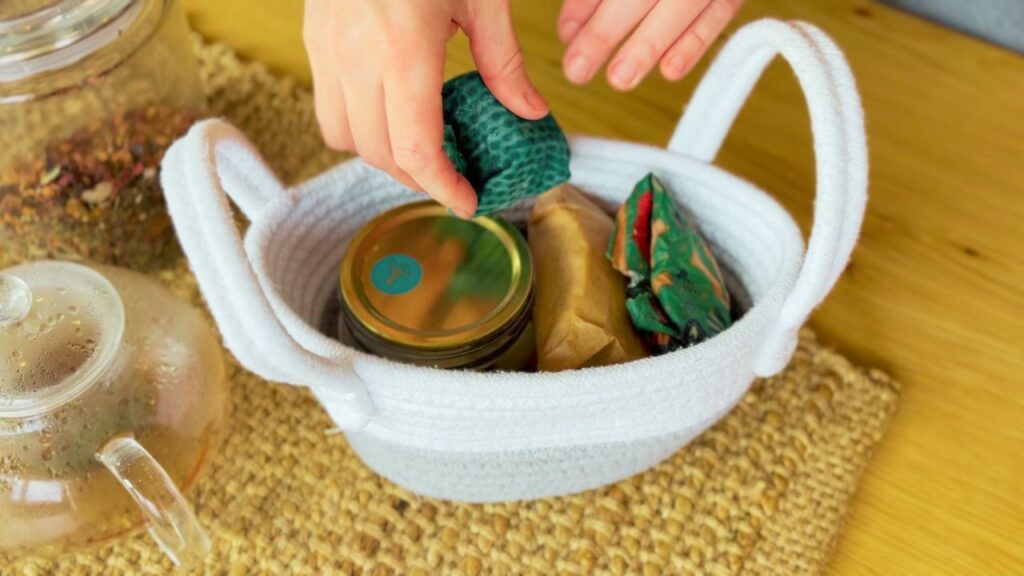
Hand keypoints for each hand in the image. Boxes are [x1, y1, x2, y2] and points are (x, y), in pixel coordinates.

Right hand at [304, 0, 548, 216]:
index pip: (414, 150)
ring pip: (342, 136)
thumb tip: (528, 113)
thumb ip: (503, 62)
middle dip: (418, 176)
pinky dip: (359, 122)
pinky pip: (328, 105)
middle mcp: (355, 57)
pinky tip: (393, 106)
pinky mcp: (313, 37)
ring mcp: (326, 47)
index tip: (466, 202)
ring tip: (421, 143)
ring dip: (382, 153)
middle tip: (454, 175)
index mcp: (403, 50)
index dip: (441, 188)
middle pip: (378, 154)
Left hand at [559, 0, 743, 89]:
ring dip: (648, 45)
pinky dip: (695, 42)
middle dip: (605, 32)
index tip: (566, 34)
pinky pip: (721, 12)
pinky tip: (669, 71)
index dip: (585, 4)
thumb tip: (571, 30)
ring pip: (681, 5)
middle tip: (577, 70)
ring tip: (619, 79)